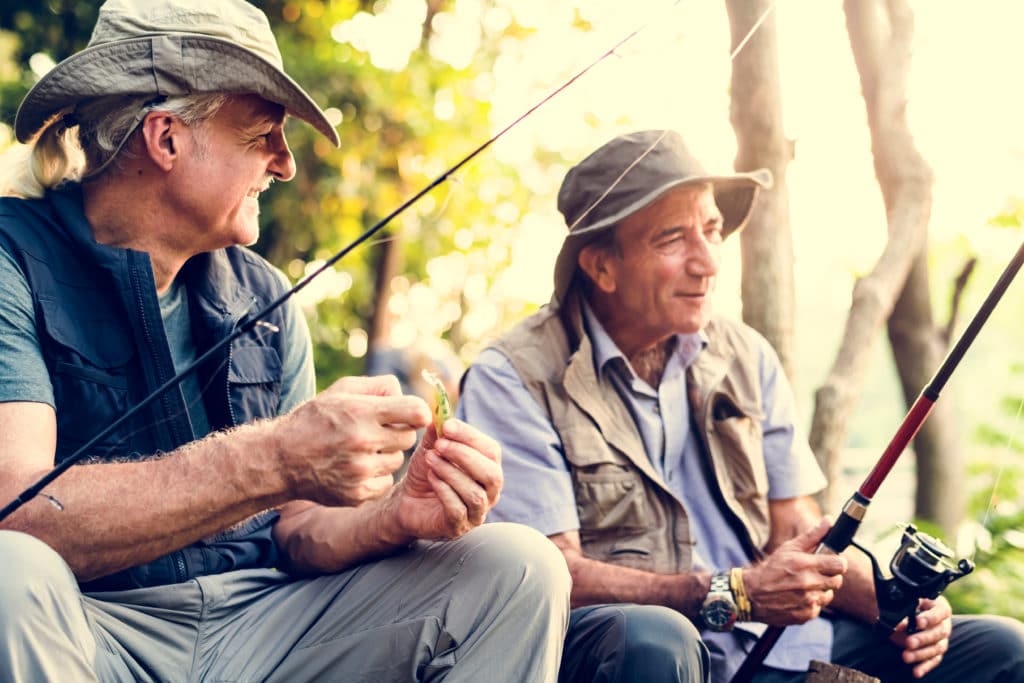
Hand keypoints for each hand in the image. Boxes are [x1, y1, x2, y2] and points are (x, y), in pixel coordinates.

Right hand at [273, 375, 430, 505]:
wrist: (281, 460)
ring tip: (362, 449)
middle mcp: (362, 442)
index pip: (416, 412)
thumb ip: (377, 386)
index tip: (410, 414)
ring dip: (387, 454)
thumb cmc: (314, 419)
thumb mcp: (340, 390)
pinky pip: (386, 482)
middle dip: (398, 432)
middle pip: (409, 437)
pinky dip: (377, 475)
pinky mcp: (357, 493)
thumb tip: (405, 392)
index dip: (418, 412)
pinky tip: (357, 467)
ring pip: (398, 461)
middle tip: (377, 431)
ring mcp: (360, 471)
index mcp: (361, 412)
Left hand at [387, 418, 501, 540]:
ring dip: (451, 472)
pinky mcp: (458, 527)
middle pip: (491, 474)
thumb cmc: (427, 473)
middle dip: (464, 456)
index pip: (492, 451)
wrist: (406, 501)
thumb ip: (438, 433)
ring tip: (430, 460)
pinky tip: (431, 478)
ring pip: (475, 494)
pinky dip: (444, 490)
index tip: (447, 425)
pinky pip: (458, 509)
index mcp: (488, 468)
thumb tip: (440, 413)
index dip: (471, 437)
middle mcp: (489, 492)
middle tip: (439, 444)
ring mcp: (476, 513)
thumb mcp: (431, 449)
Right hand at [743, 517, 846, 624]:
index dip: (838, 562)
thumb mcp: (789, 548)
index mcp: (804, 564)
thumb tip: (829, 521)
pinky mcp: (806, 615)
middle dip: (829, 576)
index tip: (832, 562)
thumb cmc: (771, 568)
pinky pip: (819, 607)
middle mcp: (808, 584)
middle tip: (815, 573)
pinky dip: (812, 602)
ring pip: (828, 595)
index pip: (839, 565)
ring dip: (820, 590)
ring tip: (805, 586)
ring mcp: (807, 601)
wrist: (752, 594)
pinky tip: (799, 597)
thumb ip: (812, 535)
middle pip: (837, 581)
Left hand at [889, 596, 952, 677]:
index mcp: (939, 607)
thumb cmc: (908, 602)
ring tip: (905, 656)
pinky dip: (925, 666)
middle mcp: (944, 624)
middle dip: (922, 638)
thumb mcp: (907, 600)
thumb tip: (899, 621)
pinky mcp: (936, 652)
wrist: (908, 611)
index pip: (939, 612)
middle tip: (908, 642)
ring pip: (936, 648)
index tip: (917, 622)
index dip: (929, 618)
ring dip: (921, 654)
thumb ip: (905, 606)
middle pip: (938, 633)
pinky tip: (916, 672)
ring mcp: (942, 639)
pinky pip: (934, 660)